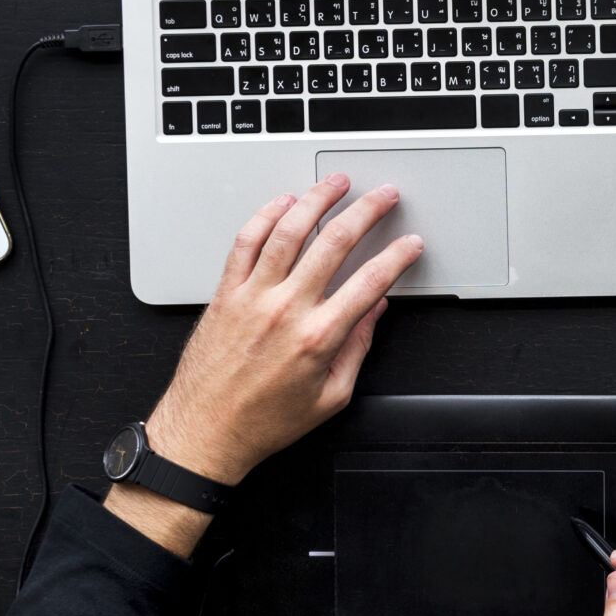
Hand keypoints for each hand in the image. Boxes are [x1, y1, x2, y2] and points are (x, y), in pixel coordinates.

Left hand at [107, 176, 421, 555]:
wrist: (205, 432)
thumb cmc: (262, 422)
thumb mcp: (330, 398)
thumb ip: (356, 350)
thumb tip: (372, 313)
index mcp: (318, 338)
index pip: (370, 282)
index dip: (398, 257)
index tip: (410, 244)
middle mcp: (285, 310)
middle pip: (335, 243)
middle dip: (368, 212)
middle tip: (384, 196)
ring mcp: (252, 297)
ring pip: (289, 231)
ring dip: (318, 199)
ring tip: (337, 183)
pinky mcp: (225, 294)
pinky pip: (246, 243)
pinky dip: (266, 216)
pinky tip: (283, 204)